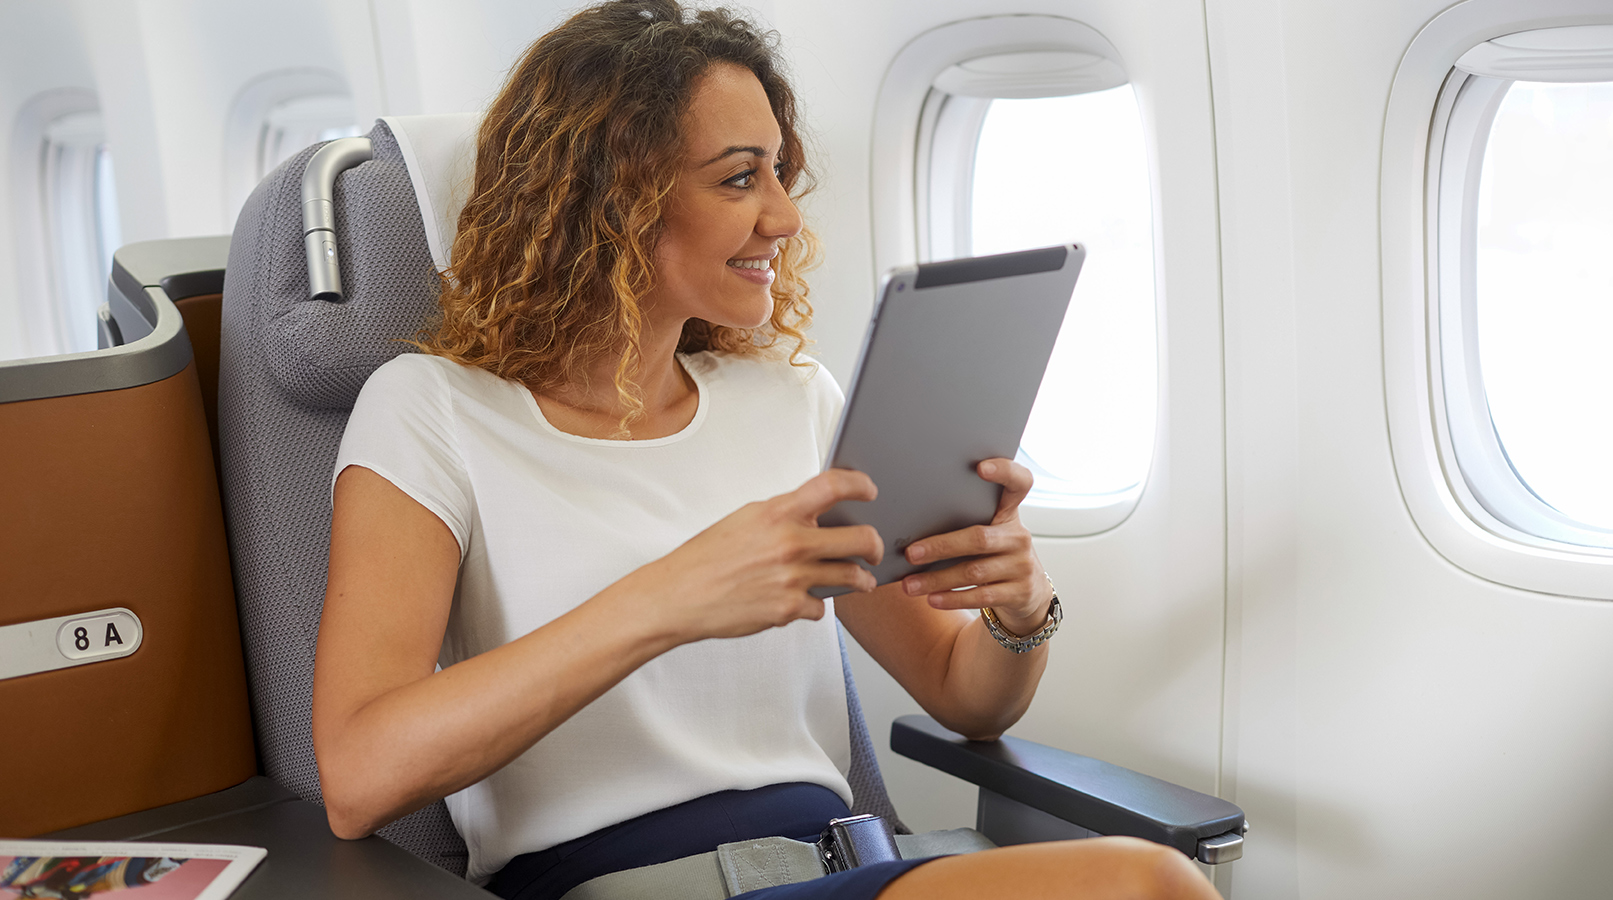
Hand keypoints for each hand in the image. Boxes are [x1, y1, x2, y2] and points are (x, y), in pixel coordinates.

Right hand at [634, 468, 883, 643]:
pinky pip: (822, 608)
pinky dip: (816, 605)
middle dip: (875, 546)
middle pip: (862, 539)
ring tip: (861, 580)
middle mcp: (790, 543)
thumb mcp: (745, 520)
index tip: (869, 490)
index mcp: (778, 513)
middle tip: (874, 550)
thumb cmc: (707, 558)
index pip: (833, 486)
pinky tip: (804, 601)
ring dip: (860, 580)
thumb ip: (783, 516)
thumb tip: (815, 514)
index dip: (860, 485)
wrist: (678, 596)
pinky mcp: (789, 609)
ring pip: (852, 577)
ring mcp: (793, 578)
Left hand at [897, 459, 1052, 634]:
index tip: (981, 467)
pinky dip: (953, 598)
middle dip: (941, 547)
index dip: (1005, 471)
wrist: (1028, 593)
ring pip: (974, 572)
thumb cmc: (994, 554)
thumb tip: (909, 525)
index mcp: (1009, 514)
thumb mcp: (988, 532)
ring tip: (910, 585)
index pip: (1019, 483)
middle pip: (978, 538)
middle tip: (910, 553)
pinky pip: (981, 597)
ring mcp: (1022, 566)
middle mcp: (1019, 537)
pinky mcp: (1020, 593)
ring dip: (937, 579)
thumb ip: (963, 522)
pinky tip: (932, 599)